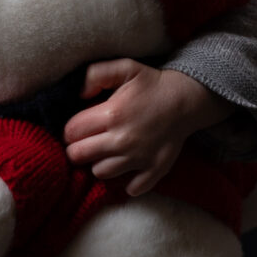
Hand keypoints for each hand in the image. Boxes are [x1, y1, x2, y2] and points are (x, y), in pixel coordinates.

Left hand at [62, 59, 234, 195]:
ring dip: (98, 163)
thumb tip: (79, 93)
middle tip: (86, 141)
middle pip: (79, 156)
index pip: (72, 132)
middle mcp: (122, 140)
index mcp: (112, 114)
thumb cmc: (152, 83)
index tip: (77, 127)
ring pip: (100, 173)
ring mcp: (138, 159)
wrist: (186, 100)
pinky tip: (127, 167)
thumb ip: (96, 74)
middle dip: (76, 149)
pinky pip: (131, 188)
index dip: (70, 129)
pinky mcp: (154, 171)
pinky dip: (126, 182)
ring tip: (106, 151)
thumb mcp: (124, 67)